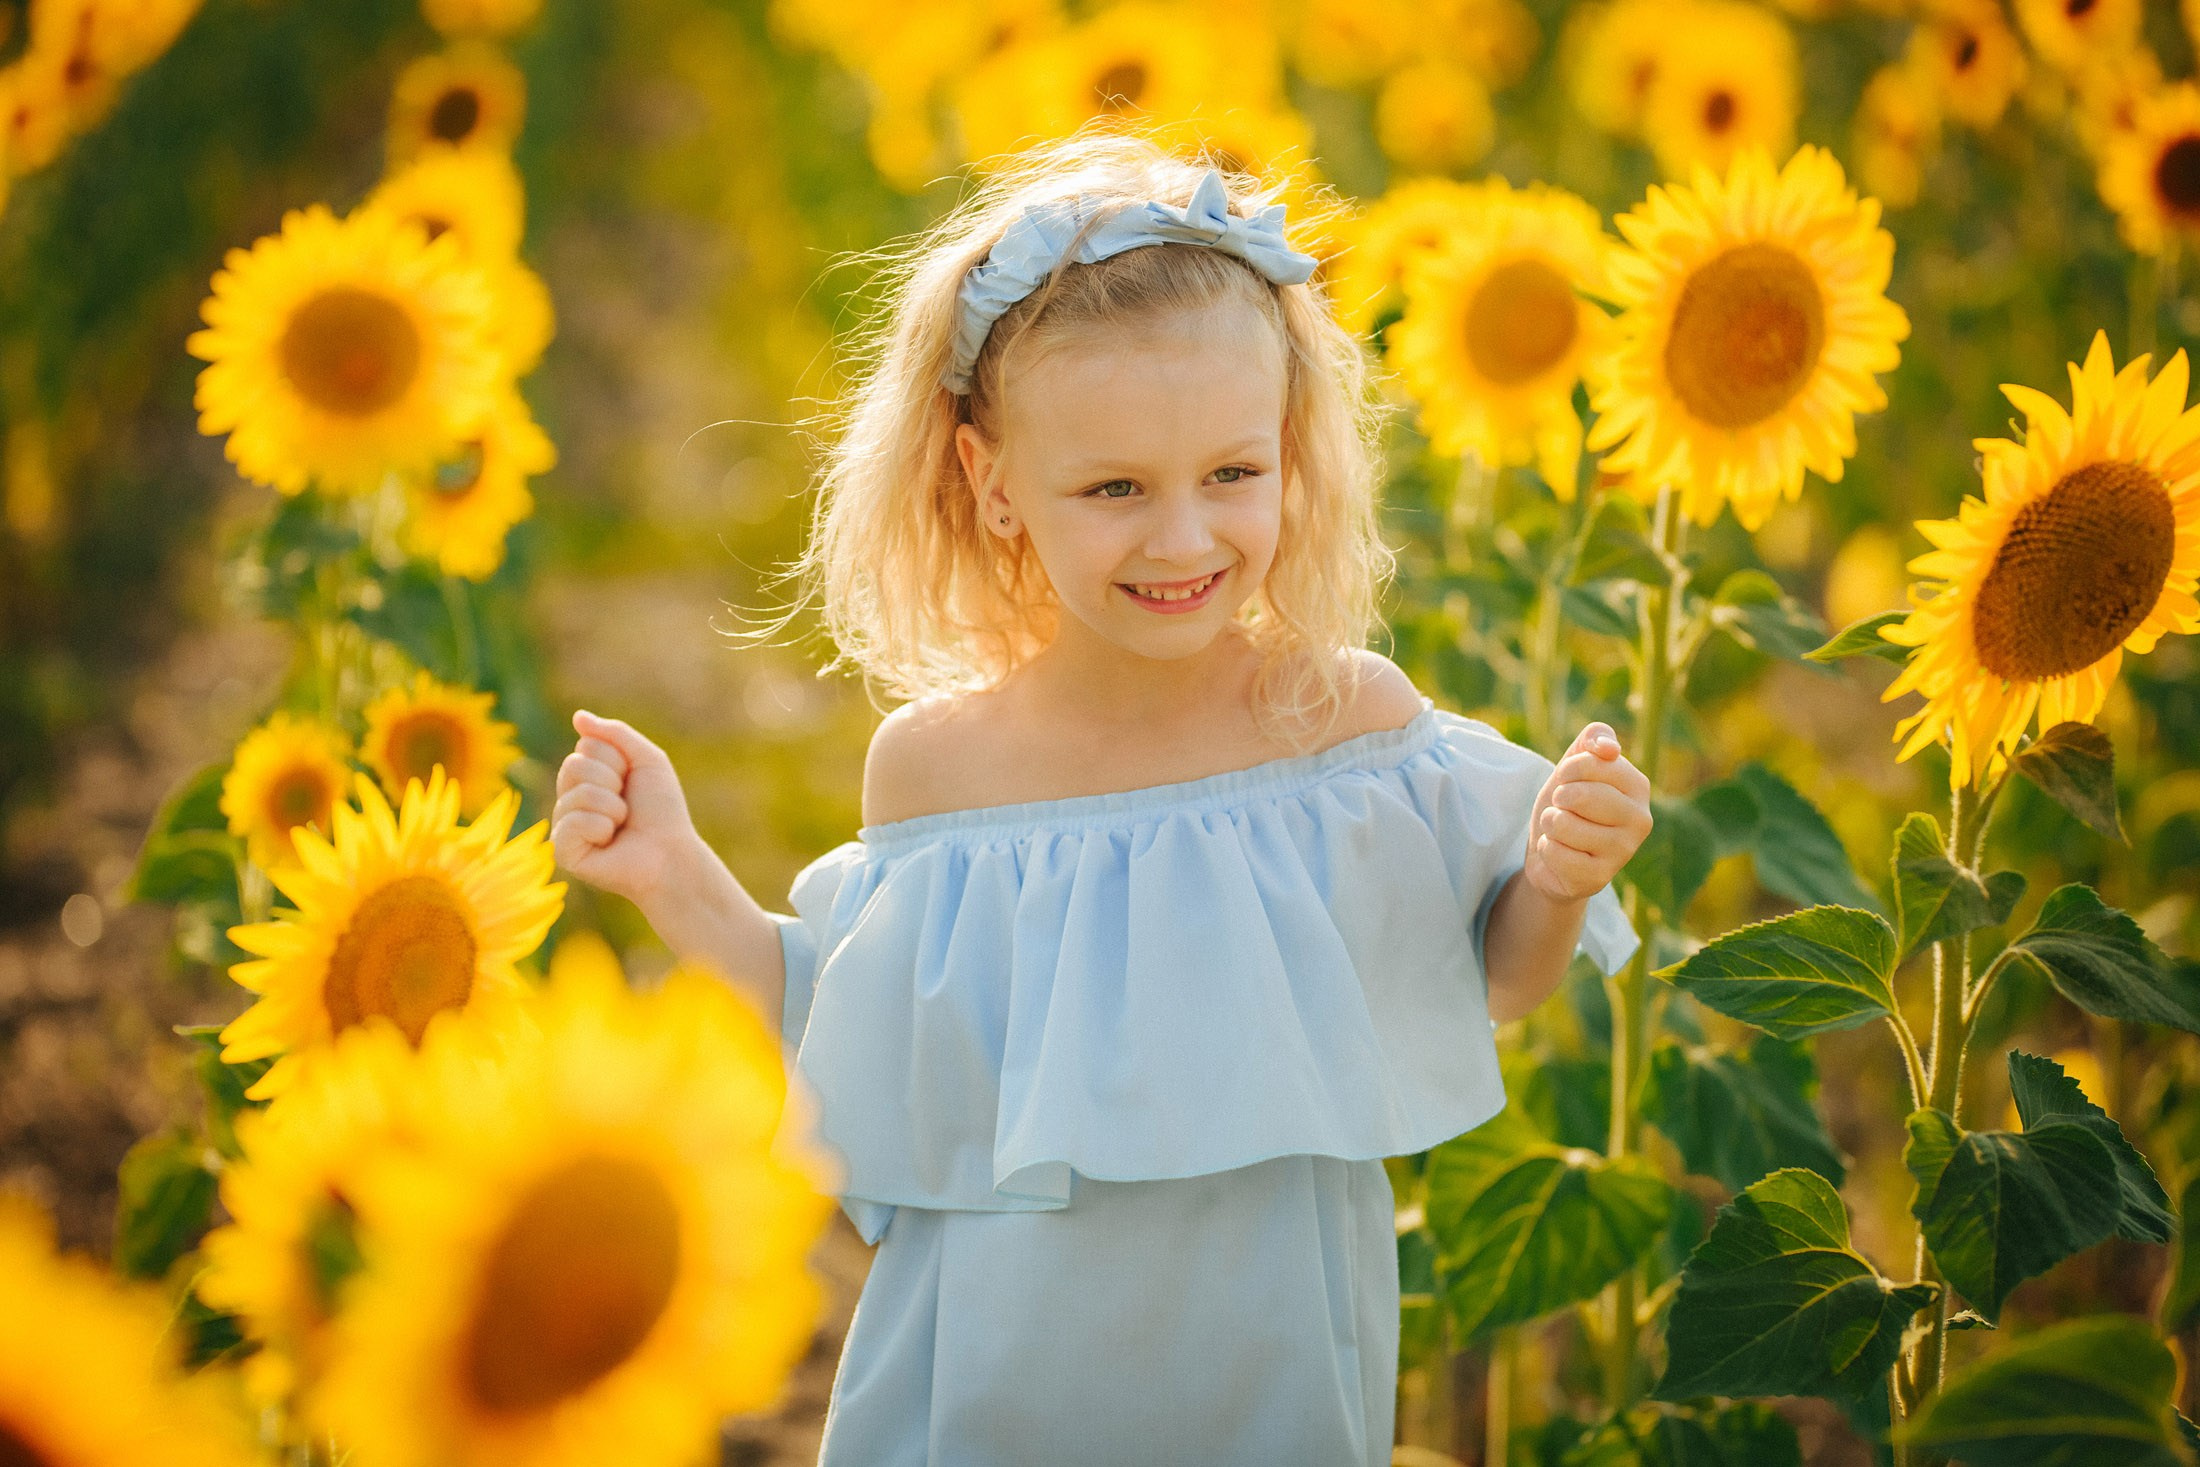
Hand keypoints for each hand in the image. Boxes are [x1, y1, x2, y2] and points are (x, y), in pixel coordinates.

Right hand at [551, 710, 700, 909]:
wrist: (671, 854)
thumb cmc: (661, 810)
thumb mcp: (647, 760)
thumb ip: (615, 734)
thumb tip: (578, 716)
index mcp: (587, 776)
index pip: (586, 745)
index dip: (618, 760)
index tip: (632, 781)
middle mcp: (571, 797)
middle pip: (574, 765)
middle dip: (611, 781)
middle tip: (627, 805)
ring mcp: (564, 824)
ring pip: (576, 794)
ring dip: (612, 808)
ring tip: (622, 825)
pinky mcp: (563, 851)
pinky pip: (573, 822)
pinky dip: (601, 828)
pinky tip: (609, 842)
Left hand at [1524, 722, 1652, 902]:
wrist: (1553, 852)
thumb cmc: (1568, 804)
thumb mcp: (1576, 763)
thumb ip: (1594, 738)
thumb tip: (1609, 749)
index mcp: (1638, 786)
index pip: (1593, 762)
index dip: (1567, 769)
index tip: (1568, 780)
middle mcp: (1640, 819)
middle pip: (1578, 795)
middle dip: (1558, 799)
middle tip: (1564, 808)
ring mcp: (1623, 851)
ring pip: (1562, 824)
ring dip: (1550, 824)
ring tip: (1561, 831)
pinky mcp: (1600, 878)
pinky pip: (1555, 852)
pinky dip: (1546, 849)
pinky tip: (1560, 853)